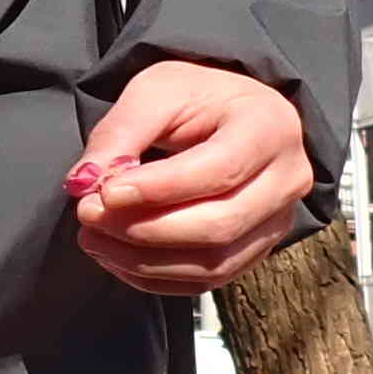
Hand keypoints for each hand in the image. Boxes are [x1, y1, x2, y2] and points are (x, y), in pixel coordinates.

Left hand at [70, 64, 311, 293]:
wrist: (228, 115)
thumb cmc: (196, 97)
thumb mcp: (155, 91)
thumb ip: (120, 133)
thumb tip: (85, 183)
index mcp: (270, 126)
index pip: (219, 170)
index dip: (159, 189)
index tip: (105, 192)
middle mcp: (287, 179)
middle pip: (220, 225)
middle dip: (145, 229)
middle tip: (90, 214)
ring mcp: (277, 222)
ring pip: (214, 264)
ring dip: (143, 261)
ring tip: (94, 238)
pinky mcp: (256, 251)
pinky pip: (207, 282)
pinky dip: (155, 277)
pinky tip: (117, 256)